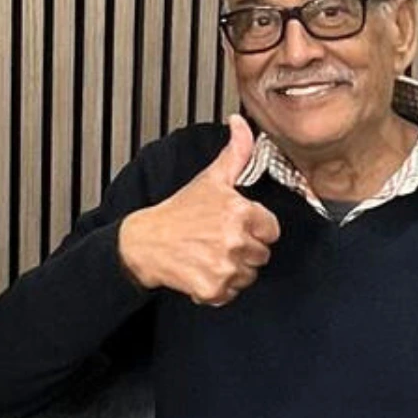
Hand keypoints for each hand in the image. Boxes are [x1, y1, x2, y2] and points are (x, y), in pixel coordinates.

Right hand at [117, 114, 280, 304]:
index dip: (255, 228)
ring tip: (210, 255)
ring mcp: (225, 267)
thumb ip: (236, 152)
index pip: (272, 230)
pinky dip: (219, 288)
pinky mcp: (213, 289)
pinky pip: (231, 294)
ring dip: (233, 270)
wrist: (145, 242)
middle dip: (244, 250)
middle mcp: (235, 241)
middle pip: (262, 255)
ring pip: (248, 276)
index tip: (235, 225)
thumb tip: (241, 123)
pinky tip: (203, 271)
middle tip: (219, 240)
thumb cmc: (179, 212)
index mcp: (241, 212)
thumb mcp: (210, 179)